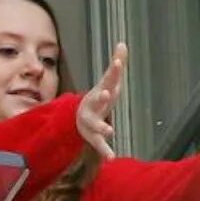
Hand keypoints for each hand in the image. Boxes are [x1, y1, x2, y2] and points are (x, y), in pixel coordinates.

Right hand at [78, 43, 126, 158]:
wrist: (76, 118)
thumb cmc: (98, 97)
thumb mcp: (108, 81)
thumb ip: (117, 63)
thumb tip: (122, 42)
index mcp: (101, 90)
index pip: (109, 79)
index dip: (114, 71)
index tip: (118, 63)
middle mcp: (93, 104)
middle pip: (98, 99)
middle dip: (101, 96)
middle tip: (106, 92)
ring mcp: (92, 120)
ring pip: (96, 124)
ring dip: (102, 127)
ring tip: (109, 130)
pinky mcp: (93, 136)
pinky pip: (99, 144)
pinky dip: (105, 151)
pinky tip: (112, 158)